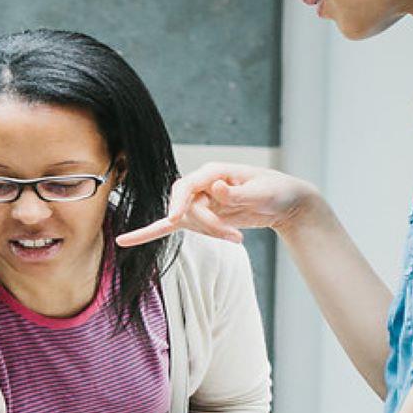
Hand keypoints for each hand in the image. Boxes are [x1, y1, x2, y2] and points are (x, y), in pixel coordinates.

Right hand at [116, 163, 319, 247]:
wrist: (285, 202)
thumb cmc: (277, 192)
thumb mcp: (263, 193)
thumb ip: (238, 193)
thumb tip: (216, 188)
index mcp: (215, 172)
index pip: (186, 186)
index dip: (178, 202)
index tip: (173, 218)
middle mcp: (202, 185)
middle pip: (187, 209)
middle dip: (207, 227)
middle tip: (235, 238)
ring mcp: (199, 201)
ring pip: (188, 223)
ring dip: (210, 234)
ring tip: (237, 238)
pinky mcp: (200, 217)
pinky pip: (171, 226)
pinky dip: (149, 233)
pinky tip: (126, 241)